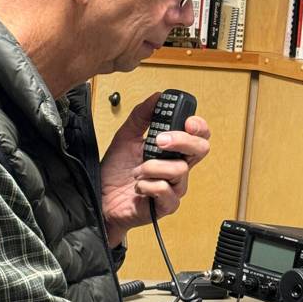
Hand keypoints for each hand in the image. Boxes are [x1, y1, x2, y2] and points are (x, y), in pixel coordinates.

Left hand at [99, 92, 210, 246]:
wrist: (101, 199)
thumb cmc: (116, 172)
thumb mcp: (125, 137)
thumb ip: (142, 116)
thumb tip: (157, 96)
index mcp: (172, 151)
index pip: (198, 135)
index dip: (199, 126)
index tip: (186, 121)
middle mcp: (177, 167)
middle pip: (201, 149)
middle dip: (182, 141)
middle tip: (159, 141)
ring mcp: (174, 187)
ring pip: (179, 170)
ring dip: (151, 167)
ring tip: (136, 171)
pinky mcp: (166, 205)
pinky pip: (164, 190)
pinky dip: (146, 185)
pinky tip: (138, 187)